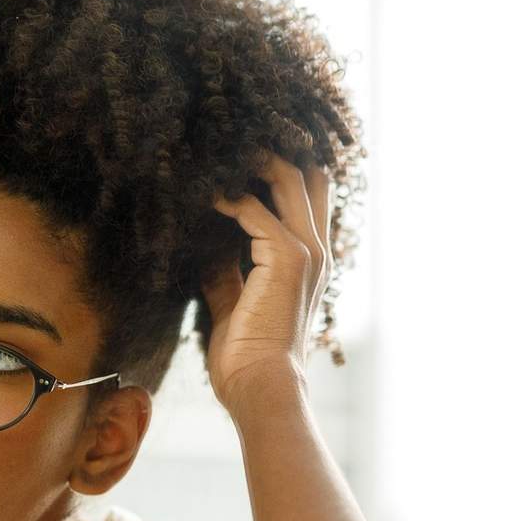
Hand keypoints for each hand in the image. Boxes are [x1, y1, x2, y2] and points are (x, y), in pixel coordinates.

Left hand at [205, 154, 332, 411]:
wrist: (261, 387)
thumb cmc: (246, 357)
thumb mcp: (233, 305)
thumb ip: (226, 274)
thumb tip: (206, 251)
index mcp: (310, 260)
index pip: (311, 194)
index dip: (287, 165)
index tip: (246, 149)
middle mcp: (317, 250)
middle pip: (310, 174)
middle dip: (275, 147)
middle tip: (234, 134)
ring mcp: (306, 252)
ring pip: (290, 178)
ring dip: (253, 159)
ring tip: (218, 147)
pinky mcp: (287, 257)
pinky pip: (255, 210)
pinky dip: (228, 196)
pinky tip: (205, 194)